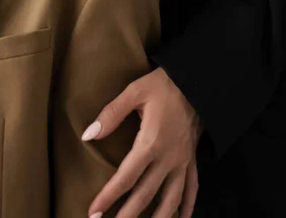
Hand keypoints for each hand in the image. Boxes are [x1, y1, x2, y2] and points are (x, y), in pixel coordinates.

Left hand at [82, 67, 200, 217]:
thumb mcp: (135, 92)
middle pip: (145, 195)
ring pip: (171, 199)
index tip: (93, 213)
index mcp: (150, 143)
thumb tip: (88, 135)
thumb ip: (111, 114)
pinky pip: (192, 188)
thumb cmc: (164, 85)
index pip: (125, 177)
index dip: (108, 197)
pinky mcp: (191, 158)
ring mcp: (182, 161)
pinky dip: (187, 206)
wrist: (197, 80)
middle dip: (127, 216)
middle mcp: (168, 158)